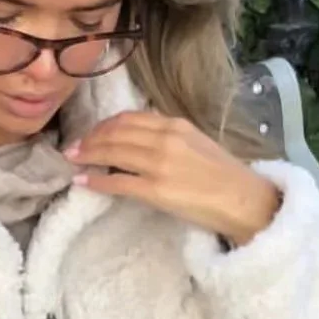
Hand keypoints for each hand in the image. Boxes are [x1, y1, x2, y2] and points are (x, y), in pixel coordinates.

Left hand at [65, 112, 279, 245]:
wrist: (245, 200)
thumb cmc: (224, 175)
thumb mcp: (196, 143)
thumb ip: (168, 137)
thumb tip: (137, 141)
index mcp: (175, 125)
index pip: (128, 119)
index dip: (103, 125)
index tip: (91, 133)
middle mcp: (165, 139)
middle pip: (115, 133)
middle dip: (90, 139)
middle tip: (73, 147)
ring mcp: (159, 164)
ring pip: (112, 154)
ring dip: (87, 156)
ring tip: (74, 160)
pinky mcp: (156, 190)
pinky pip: (117, 183)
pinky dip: (96, 181)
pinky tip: (83, 182)